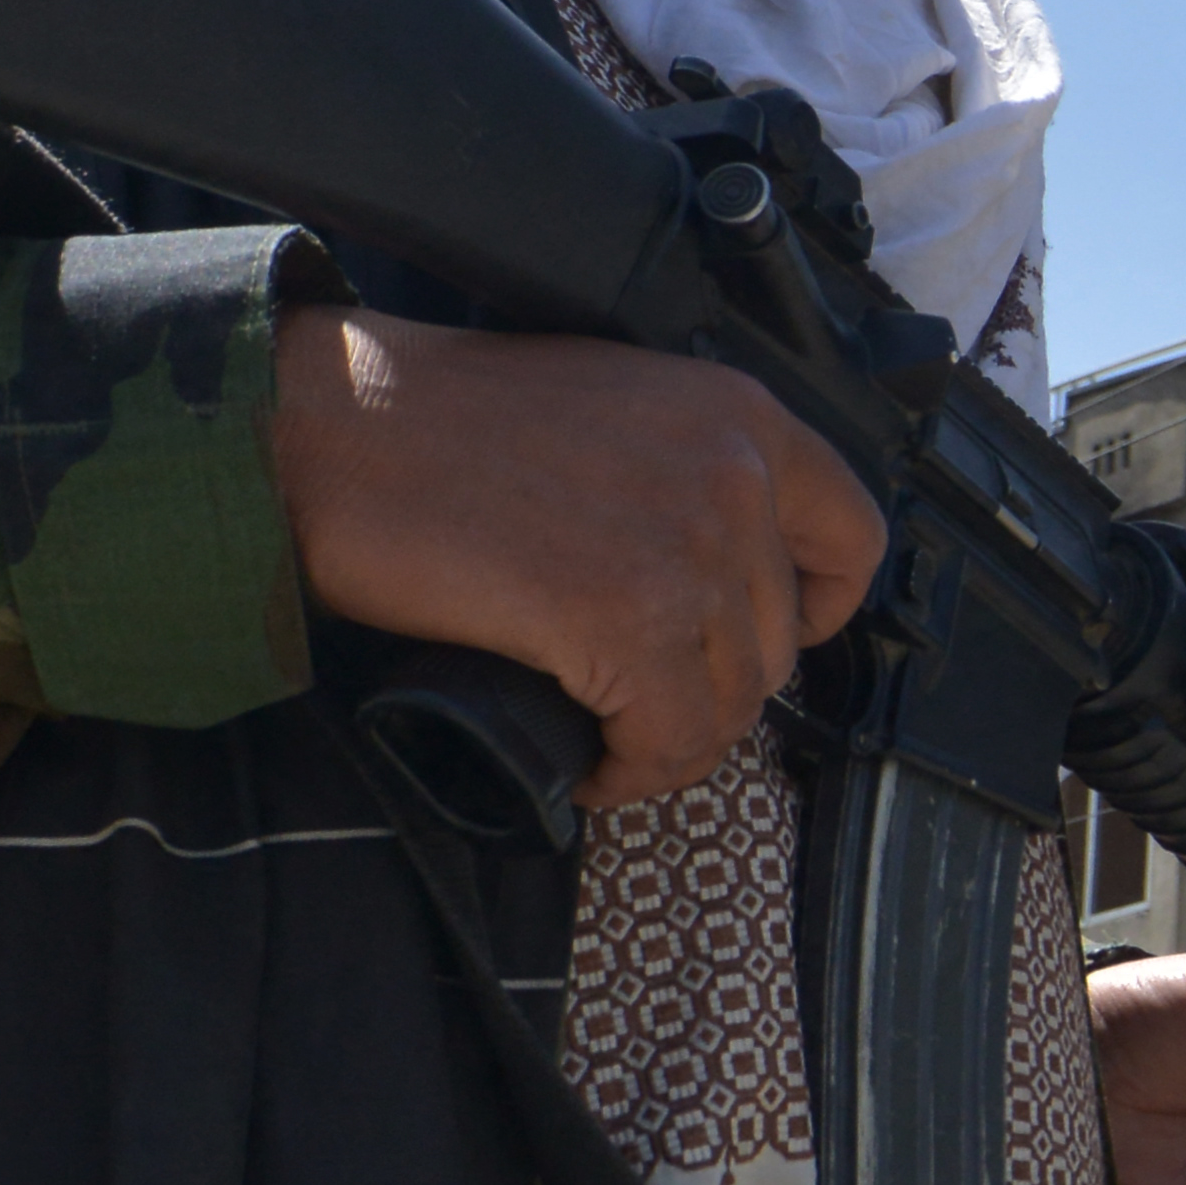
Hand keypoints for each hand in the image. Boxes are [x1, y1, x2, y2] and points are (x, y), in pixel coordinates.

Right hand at [264, 308, 888, 809]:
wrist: (332, 427)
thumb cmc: (440, 423)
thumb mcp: (610, 410)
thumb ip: (684, 476)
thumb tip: (715, 583)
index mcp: (738, 415)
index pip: (853, 536)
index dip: (816, 609)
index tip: (762, 639)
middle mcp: (733, 475)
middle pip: (776, 645)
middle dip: (707, 691)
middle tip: (633, 703)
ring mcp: (687, 549)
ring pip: (727, 706)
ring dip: (664, 740)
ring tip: (601, 734)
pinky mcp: (626, 619)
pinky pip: (667, 742)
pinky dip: (627, 773)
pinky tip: (585, 767)